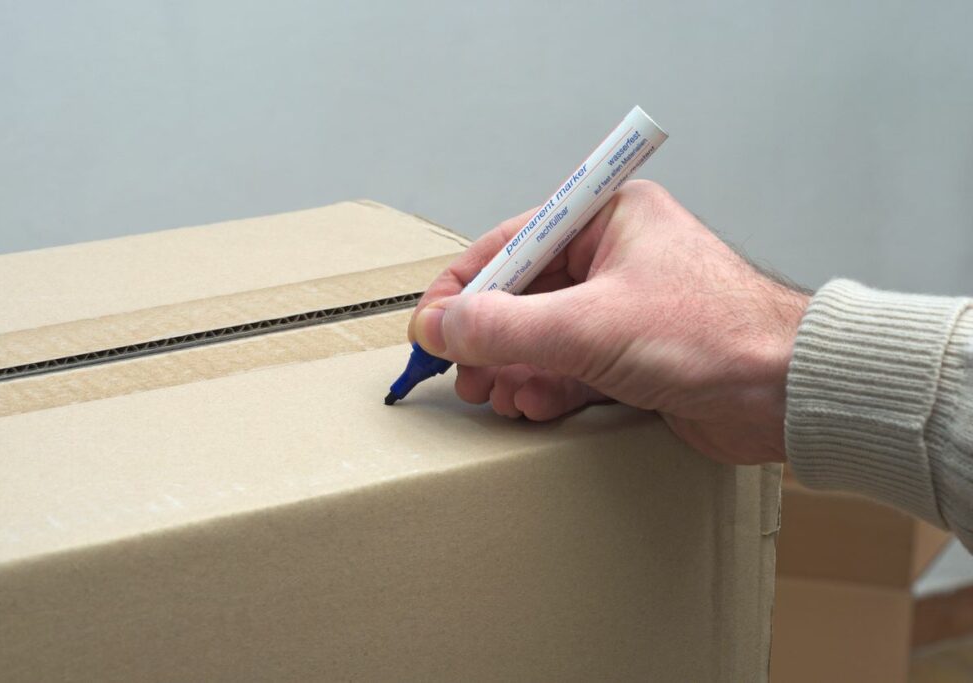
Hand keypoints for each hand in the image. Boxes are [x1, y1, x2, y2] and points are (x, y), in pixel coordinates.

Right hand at [408, 180, 809, 464]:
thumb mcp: (590, 326)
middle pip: (523, 295)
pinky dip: (545, 388)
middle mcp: (614, 257)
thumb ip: (505, 327)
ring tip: (494, 397)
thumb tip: (438, 325)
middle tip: (462, 375)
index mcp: (608, 219)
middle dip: (488, 339)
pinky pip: (570, 367)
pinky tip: (530, 407)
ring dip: (513, 369)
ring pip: (543, 336)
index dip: (463, 287)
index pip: (511, 244)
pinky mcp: (634, 356)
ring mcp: (624, 309)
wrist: (790, 394)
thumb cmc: (710, 335)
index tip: (428, 327)